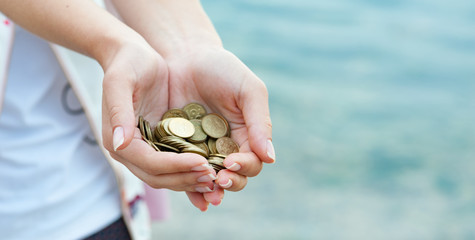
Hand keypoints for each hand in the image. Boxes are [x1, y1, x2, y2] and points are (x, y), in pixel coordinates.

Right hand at [101, 39, 217, 197]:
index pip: (149, 163)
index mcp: (118, 139)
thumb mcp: (121, 80)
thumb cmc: (129, 62)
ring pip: (167, 176)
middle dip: (185, 177)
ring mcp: (144, 149)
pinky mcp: (158, 144)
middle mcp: (129, 150)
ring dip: (190, 180)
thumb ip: (119, 111)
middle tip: (213, 175)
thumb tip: (119, 144)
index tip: (201, 162)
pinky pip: (174, 165)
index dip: (175, 166)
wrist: (135, 55)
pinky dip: (190, 171)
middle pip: (158, 177)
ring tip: (215, 177)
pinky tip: (211, 170)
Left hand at [165, 47, 274, 209]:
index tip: (233, 162)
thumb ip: (260, 122)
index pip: (252, 161)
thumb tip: (270, 158)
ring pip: (209, 179)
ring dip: (209, 189)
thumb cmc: (222, 69)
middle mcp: (225, 147)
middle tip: (219, 180)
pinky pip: (184, 171)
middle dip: (229, 182)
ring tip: (205, 192)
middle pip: (233, 176)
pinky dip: (187, 185)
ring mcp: (200, 150)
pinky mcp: (178, 149)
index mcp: (246, 135)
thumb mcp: (247, 90)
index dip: (245, 166)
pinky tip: (188, 192)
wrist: (185, 56)